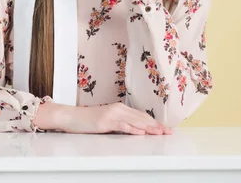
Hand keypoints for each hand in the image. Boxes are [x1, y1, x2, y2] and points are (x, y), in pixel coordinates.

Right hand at [34, 101, 172, 134]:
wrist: (71, 117)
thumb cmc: (88, 120)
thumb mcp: (107, 121)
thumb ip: (120, 123)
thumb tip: (135, 130)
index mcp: (120, 108)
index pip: (141, 115)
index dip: (154, 122)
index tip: (165, 128)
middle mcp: (118, 109)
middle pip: (141, 117)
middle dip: (156, 125)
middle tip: (168, 131)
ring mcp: (112, 114)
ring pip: (135, 121)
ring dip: (149, 127)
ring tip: (160, 132)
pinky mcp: (105, 121)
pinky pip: (122, 125)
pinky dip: (133, 128)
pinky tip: (140, 132)